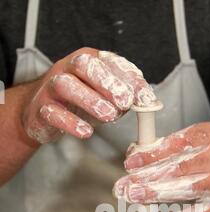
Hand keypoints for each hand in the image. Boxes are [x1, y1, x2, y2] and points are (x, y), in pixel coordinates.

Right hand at [22, 48, 156, 143]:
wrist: (40, 112)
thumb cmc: (78, 100)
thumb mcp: (103, 95)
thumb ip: (124, 95)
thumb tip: (148, 100)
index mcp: (86, 60)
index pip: (108, 61)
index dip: (128, 77)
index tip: (145, 97)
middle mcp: (67, 69)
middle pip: (84, 64)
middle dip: (107, 81)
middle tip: (125, 101)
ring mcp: (51, 89)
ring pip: (66, 85)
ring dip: (90, 100)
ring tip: (109, 115)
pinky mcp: (41, 111)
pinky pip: (52, 113)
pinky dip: (70, 123)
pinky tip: (86, 131)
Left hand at [114, 122, 209, 211]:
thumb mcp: (203, 146)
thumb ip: (174, 148)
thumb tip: (137, 157)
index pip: (178, 143)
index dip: (151, 154)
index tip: (131, 163)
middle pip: (178, 167)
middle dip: (147, 176)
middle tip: (125, 184)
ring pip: (183, 189)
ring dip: (154, 193)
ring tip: (133, 196)